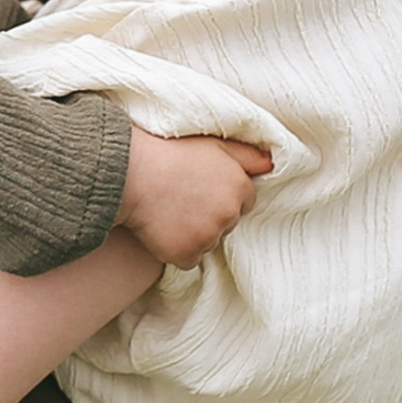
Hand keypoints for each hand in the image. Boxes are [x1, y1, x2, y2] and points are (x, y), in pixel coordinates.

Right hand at [116, 127, 272, 268]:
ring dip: (193, 234)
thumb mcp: (212, 143)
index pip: (245, 201)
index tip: (202, 190)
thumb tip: (271, 165)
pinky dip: (176, 249)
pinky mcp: (187, 253)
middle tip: (182, 199)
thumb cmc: (168, 153)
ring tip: (168, 211)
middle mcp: (229, 213)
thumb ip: (246, 155)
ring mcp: (208, 236)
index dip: (223, 195)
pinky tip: (161, 229)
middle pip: (227, 223)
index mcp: (239, 186)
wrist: (130, 173)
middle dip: (210, 216)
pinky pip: (188, 259)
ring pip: (207, 242)